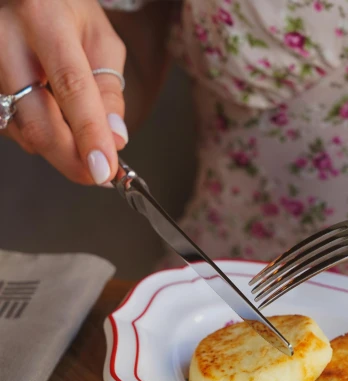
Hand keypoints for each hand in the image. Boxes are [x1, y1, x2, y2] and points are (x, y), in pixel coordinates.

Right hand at [0, 0, 126, 184]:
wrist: (23, 0)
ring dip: (57, 147)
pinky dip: (37, 135)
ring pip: (24, 132)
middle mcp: (5, 39)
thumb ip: (109, 90)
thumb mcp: (100, 41)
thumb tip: (114, 139)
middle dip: (72, 160)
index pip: (71, 87)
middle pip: (38, 121)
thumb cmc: (64, 14)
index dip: (89, 134)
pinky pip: (11, 128)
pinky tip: (49, 116)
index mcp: (43, 18)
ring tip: (77, 131)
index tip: (103, 169)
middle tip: (98, 174)